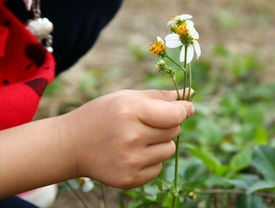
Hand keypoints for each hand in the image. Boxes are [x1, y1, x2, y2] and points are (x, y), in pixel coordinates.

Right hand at [61, 89, 194, 188]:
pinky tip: (132, 153)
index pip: (175, 114)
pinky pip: (158, 167)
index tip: (186, 108)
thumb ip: (158, 96)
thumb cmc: (101, 115)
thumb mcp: (126, 97)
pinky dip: (151, 159)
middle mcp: (131, 137)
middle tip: (147, 122)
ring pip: (169, 150)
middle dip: (168, 124)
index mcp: (130, 111)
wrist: (71, 145)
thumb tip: (190, 95)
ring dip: (161, 142)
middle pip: (174, 131)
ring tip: (138, 138)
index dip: (184, 110)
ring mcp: (130, 161)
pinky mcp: (130, 179)